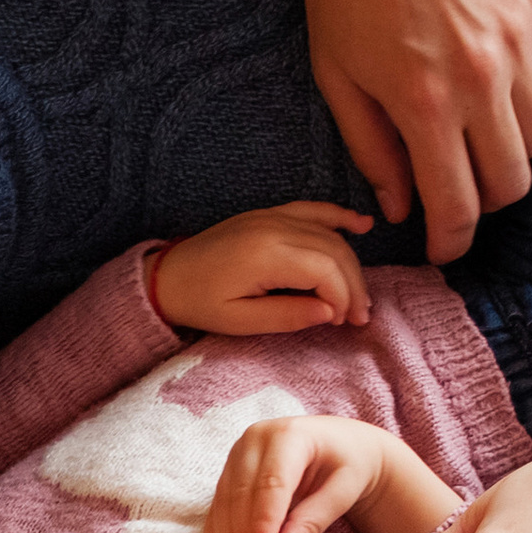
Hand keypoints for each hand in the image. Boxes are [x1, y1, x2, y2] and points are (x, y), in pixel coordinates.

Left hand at [152, 204, 373, 335]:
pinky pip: (313, 209)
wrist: (167, 276)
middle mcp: (274, 228)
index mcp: (266, 255)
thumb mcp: (239, 322)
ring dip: (350, 262)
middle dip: (353, 285)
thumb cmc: (199, 303)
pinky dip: (340, 217)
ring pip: (329, 233)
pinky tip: (363, 226)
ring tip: (358, 296)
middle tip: (359, 317)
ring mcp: (273, 216)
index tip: (347, 323)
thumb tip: (330, 312)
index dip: (344, 298)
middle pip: (335, 251)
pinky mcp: (270, 214)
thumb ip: (287, 317)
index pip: (325, 271)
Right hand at [205, 416, 419, 532]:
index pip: (271, 484)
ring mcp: (240, 451)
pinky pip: (219, 503)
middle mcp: (257, 438)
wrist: (340, 444)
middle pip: (242, 493)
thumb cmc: (348, 464)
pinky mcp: (231, 467)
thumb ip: (313, 521)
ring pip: (225, 500)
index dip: (262, 522)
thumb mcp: (342, 491)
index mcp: (290, 435)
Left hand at [301, 0, 531, 263]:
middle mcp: (483, 81)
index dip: (452, 241)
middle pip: (512, 182)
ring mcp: (516, 42)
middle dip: (485, 203)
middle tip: (456, 196)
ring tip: (474, 144)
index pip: (459, 206)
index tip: (442, 249)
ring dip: (509, 154)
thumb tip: (399, 205)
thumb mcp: (339, 80)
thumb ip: (373, 151)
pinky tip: (490, 91)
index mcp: (426, 108)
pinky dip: (525, 101)